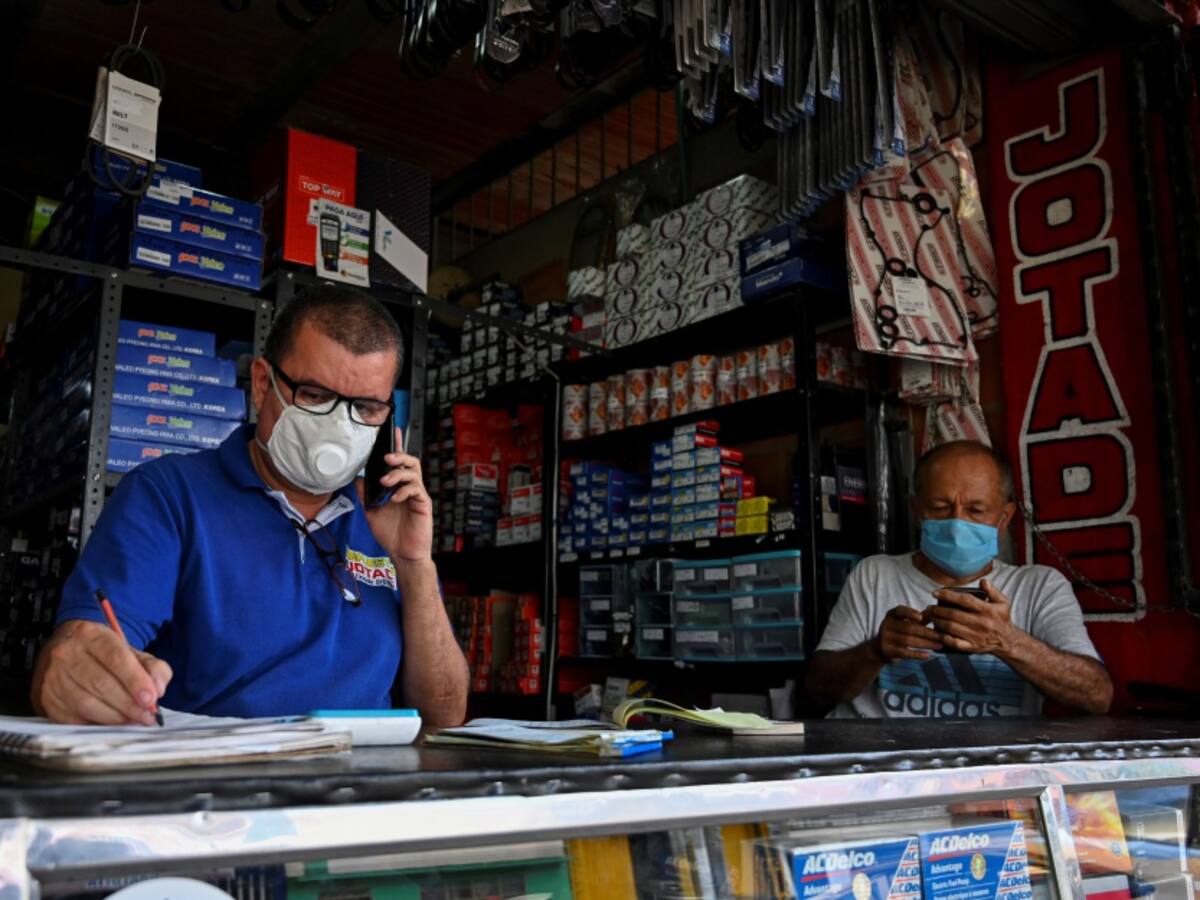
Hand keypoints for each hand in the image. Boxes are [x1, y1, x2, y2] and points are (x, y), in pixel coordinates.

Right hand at [31, 620, 171, 724]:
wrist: (65, 652)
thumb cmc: (103, 654)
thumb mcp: (131, 651)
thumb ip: (152, 667)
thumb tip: (158, 689)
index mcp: (92, 635)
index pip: (116, 658)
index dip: (135, 681)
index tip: (150, 699)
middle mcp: (67, 654)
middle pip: (101, 684)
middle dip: (128, 704)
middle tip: (147, 716)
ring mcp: (54, 677)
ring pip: (86, 703)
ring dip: (115, 717)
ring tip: (133, 720)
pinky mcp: (47, 699)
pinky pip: (73, 718)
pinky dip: (97, 723)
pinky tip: (112, 723)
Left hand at [357, 427, 433, 563]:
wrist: (403, 554)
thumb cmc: (391, 533)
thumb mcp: (371, 512)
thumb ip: (365, 495)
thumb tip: (356, 479)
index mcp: (398, 486)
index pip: (399, 463)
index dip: (397, 446)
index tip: (392, 431)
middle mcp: (410, 487)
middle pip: (410, 462)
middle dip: (399, 455)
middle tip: (386, 458)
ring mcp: (417, 495)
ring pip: (414, 472)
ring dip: (398, 473)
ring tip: (386, 481)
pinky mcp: (423, 504)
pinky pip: (416, 489)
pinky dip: (404, 490)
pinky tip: (394, 498)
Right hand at [873, 606, 943, 661]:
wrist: (881, 648)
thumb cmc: (899, 631)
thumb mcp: (905, 622)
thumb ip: (919, 618)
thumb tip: (937, 613)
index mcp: (892, 614)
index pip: (900, 611)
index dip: (910, 613)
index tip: (921, 618)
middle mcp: (886, 625)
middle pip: (908, 628)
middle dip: (927, 632)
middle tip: (941, 636)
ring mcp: (886, 638)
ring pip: (908, 640)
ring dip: (925, 643)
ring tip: (939, 645)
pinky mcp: (888, 650)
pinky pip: (905, 653)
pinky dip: (917, 655)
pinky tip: (928, 655)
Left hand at [924, 579, 1016, 654]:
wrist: (1008, 641)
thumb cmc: (1002, 619)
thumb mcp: (1003, 602)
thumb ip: (993, 591)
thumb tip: (983, 581)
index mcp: (987, 610)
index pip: (964, 600)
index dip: (948, 595)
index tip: (935, 592)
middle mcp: (981, 623)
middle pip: (954, 614)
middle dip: (938, 610)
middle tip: (930, 607)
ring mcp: (976, 636)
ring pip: (951, 627)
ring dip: (938, 621)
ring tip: (931, 617)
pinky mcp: (973, 647)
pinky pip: (955, 642)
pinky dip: (944, 637)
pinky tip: (937, 632)